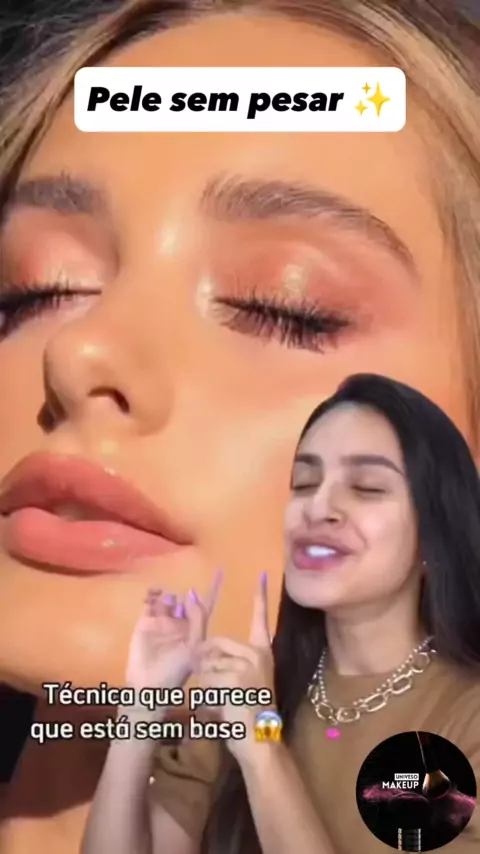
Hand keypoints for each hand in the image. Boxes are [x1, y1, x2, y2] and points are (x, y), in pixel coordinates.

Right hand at [126, 573, 221, 694]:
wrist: (149, 686)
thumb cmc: (176, 670)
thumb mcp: (194, 646)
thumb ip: (198, 620)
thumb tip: (192, 594)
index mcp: (193, 631)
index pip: (202, 608)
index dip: (208, 592)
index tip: (217, 573)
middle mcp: (178, 625)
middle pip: (181, 602)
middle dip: (181, 597)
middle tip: (177, 603)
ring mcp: (161, 623)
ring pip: (165, 600)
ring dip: (167, 595)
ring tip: (165, 601)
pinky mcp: (144, 623)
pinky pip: (149, 604)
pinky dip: (151, 595)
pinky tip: (153, 594)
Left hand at [196, 573, 274, 759]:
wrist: (258, 740)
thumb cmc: (245, 713)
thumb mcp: (240, 682)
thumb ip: (227, 661)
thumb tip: (199, 646)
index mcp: (261, 652)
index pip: (261, 619)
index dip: (260, 597)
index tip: (263, 574)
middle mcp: (258, 654)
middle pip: (214, 643)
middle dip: (204, 666)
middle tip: (219, 691)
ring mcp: (249, 664)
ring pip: (207, 661)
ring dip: (205, 683)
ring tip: (223, 700)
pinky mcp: (238, 677)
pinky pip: (207, 677)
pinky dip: (207, 693)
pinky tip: (223, 706)